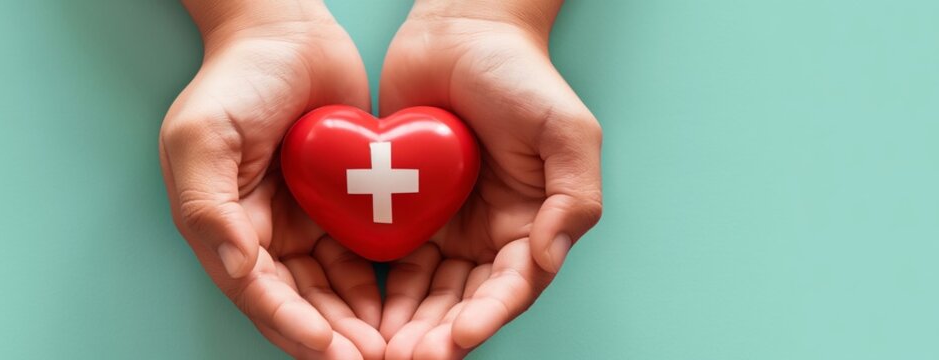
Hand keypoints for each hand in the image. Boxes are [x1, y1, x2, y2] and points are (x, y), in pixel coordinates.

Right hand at [160, 2, 384, 357]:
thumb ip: (209, 209)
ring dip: (359, 322)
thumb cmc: (237, 80)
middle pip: (299, 304)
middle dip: (334, 339)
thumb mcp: (203, 138)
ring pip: (333, 290)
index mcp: (224, 227)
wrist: (288, 32)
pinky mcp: (342, 207)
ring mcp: (305, 223)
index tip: (332, 350)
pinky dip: (379, 286)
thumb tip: (239, 270)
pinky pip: (361, 257)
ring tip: (394, 347)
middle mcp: (263, 236)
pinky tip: (404, 306)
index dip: (293, 326)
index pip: (259, 293)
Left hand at [376, 2, 602, 357]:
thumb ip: (573, 198)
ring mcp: (448, 225)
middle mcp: (492, 234)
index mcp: (533, 223)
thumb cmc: (520, 75)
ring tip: (384, 350)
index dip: (488, 316)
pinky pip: (395, 262)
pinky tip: (365, 313)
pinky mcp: (407, 211)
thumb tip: (548, 257)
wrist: (459, 30)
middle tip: (411, 358)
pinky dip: (383, 292)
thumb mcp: (566, 131)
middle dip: (442, 335)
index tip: (459, 339)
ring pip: (430, 292)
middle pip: (469, 301)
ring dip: (411, 324)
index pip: (514, 284)